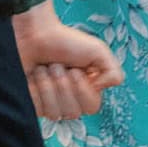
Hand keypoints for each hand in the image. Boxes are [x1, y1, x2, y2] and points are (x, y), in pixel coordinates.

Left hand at [13, 5, 121, 119]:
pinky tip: (34, 76)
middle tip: (57, 65)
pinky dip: (35, 89)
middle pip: (73, 113)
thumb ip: (114, 73)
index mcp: (90, 91)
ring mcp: (51, 104)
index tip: (75, 69)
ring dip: (48, 85)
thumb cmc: (65, 40)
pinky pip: (37, 109)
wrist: (34, 33)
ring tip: (44, 68)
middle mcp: (72, 100)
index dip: (82, 89)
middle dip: (63, 84)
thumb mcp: (99, 50)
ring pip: (54, 114)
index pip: (91, 108)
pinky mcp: (33, 103)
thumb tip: (101, 90)